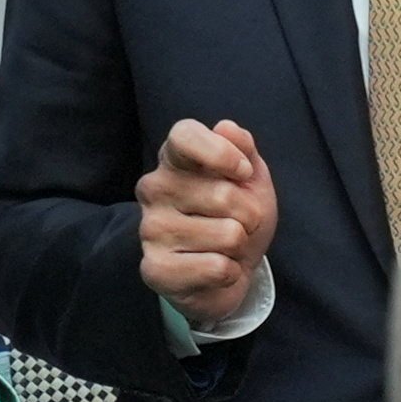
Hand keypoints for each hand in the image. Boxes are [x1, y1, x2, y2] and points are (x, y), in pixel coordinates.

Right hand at [136, 118, 277, 326]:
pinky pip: (217, 268)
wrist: (228, 272)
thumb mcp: (250, 177)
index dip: (222, 153)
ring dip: (240, 246)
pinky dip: (230, 272)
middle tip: (239, 223)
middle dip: (250, 215)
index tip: (244, 172)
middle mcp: (153, 188)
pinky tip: (217, 270)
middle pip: (224, 194)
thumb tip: (226, 128)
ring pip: (228, 234)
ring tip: (224, 247)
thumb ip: (243, 147)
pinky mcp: (155, 269)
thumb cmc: (236, 215)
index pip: (185, 135)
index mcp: (173, 158)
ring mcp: (150, 229)